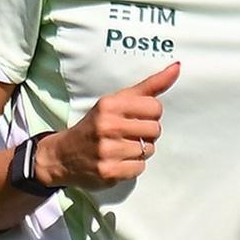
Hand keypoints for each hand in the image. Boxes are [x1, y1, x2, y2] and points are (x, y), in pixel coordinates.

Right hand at [51, 61, 177, 187]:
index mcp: (109, 105)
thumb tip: (177, 68)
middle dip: (145, 134)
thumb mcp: (116, 101)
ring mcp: (107, 150)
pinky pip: (139, 168)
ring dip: (139, 151)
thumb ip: (149, 86)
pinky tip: (118, 161)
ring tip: (120, 148)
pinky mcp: (108, 171)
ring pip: (149, 150)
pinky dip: (131, 167)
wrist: (62, 155)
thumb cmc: (95, 125)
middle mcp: (107, 126)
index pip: (155, 107)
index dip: (149, 114)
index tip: (134, 118)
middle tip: (126, 135)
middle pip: (155, 130)